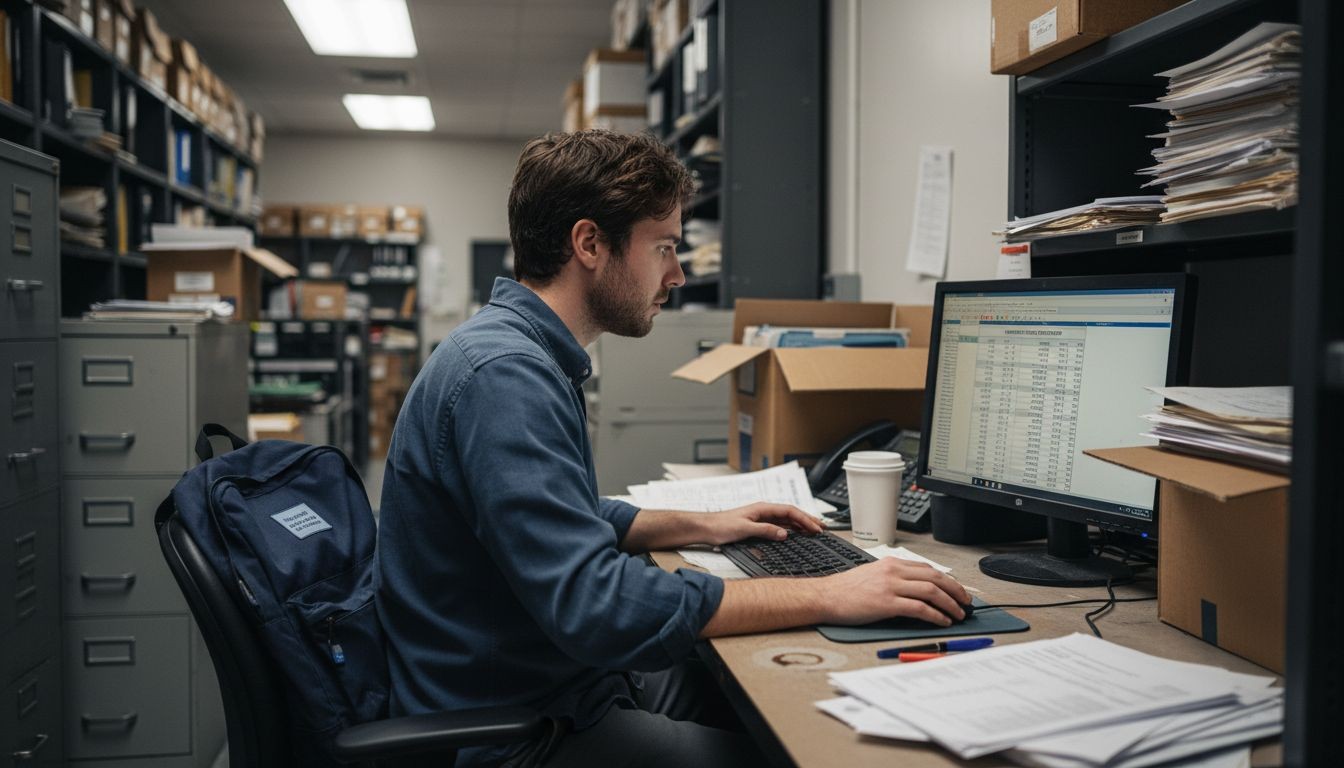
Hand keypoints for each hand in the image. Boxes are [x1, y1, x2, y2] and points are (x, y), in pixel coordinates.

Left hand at [701, 502, 823, 545]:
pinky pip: (778, 526)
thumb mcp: (744, 529)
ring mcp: (760, 517)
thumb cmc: (721, 526)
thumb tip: (785, 534)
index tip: (816, 528)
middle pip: (791, 514)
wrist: (705, 528)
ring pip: (786, 520)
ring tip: (814, 531)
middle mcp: (763, 511)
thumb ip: (765, 530)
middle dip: (807, 520)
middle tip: (822, 528)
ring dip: (800, 525)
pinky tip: (795, 535)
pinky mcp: (756, 525)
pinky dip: (790, 529)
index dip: (805, 519)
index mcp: (762, 508)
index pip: (790, 511)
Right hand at [816, 558, 970, 626]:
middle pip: (935, 577)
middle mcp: (893, 571)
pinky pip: (919, 608)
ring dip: (950, 603)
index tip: (956, 590)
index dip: (947, 580)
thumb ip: (894, 579)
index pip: (927, 568)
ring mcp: (890, 586)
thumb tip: (916, 591)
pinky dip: (935, 615)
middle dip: (955, 590)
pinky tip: (943, 621)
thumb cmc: (845, 590)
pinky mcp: (886, 604)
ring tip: (959, 614)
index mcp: (890, 563)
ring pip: (931, 591)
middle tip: (966, 602)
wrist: (825, 597)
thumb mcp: (872, 575)